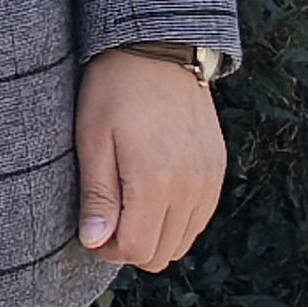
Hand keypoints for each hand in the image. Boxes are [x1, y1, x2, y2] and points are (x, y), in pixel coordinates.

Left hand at [76, 47, 226, 269]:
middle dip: (128, 247)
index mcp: (156, 182)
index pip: (136, 249)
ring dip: (153, 235)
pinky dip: (174, 220)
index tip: (89, 230)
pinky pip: (199, 219)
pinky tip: (150, 196)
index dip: (107, 250)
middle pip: (162, 253)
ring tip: (125, 205)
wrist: (159, 53)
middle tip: (104, 219)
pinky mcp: (217, 172)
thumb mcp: (92, 140)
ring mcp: (210, 181)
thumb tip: (95, 243)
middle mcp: (191, 188)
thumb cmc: (114, 92)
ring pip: (183, 242)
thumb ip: (97, 196)